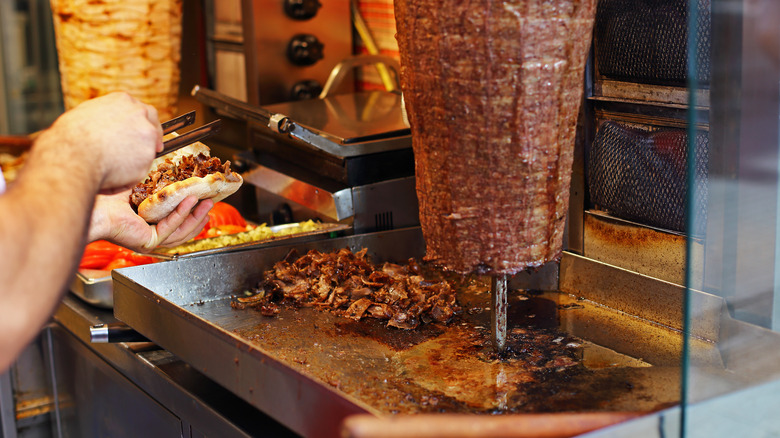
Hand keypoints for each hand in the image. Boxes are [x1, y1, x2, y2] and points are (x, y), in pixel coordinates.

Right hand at [43, 92, 162, 191]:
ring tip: (110, 172)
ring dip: (135, 161)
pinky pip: (140, 171)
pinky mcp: (148, 155)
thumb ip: (103, 119)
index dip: (140, 123)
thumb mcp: (84, 116)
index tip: (139, 133)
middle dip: (153, 135)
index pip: (139, 109)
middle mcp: (139, 113)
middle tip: (150, 149)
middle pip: (152, 122)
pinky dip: (127, 178)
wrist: (73, 154)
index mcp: (122, 100)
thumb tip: (103, 129)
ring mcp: (147, 133)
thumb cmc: (70, 137)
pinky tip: (110, 179)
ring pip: (147, 149)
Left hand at [88, 190, 212, 251]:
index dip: (193, 211)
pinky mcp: (148, 242)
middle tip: (211, 202)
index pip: (176, 221)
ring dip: (195, 216)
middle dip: (199, 215)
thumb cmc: (107, 193)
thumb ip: (157, 178)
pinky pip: (170, 228)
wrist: (92, 202)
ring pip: (181, 231)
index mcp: (147, 222)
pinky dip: (181, 214)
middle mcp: (148, 233)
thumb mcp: (140, 182)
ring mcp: (149, 240)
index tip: (204, 200)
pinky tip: (188, 202)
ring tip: (206, 203)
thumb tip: (168, 158)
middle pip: (183, 229)